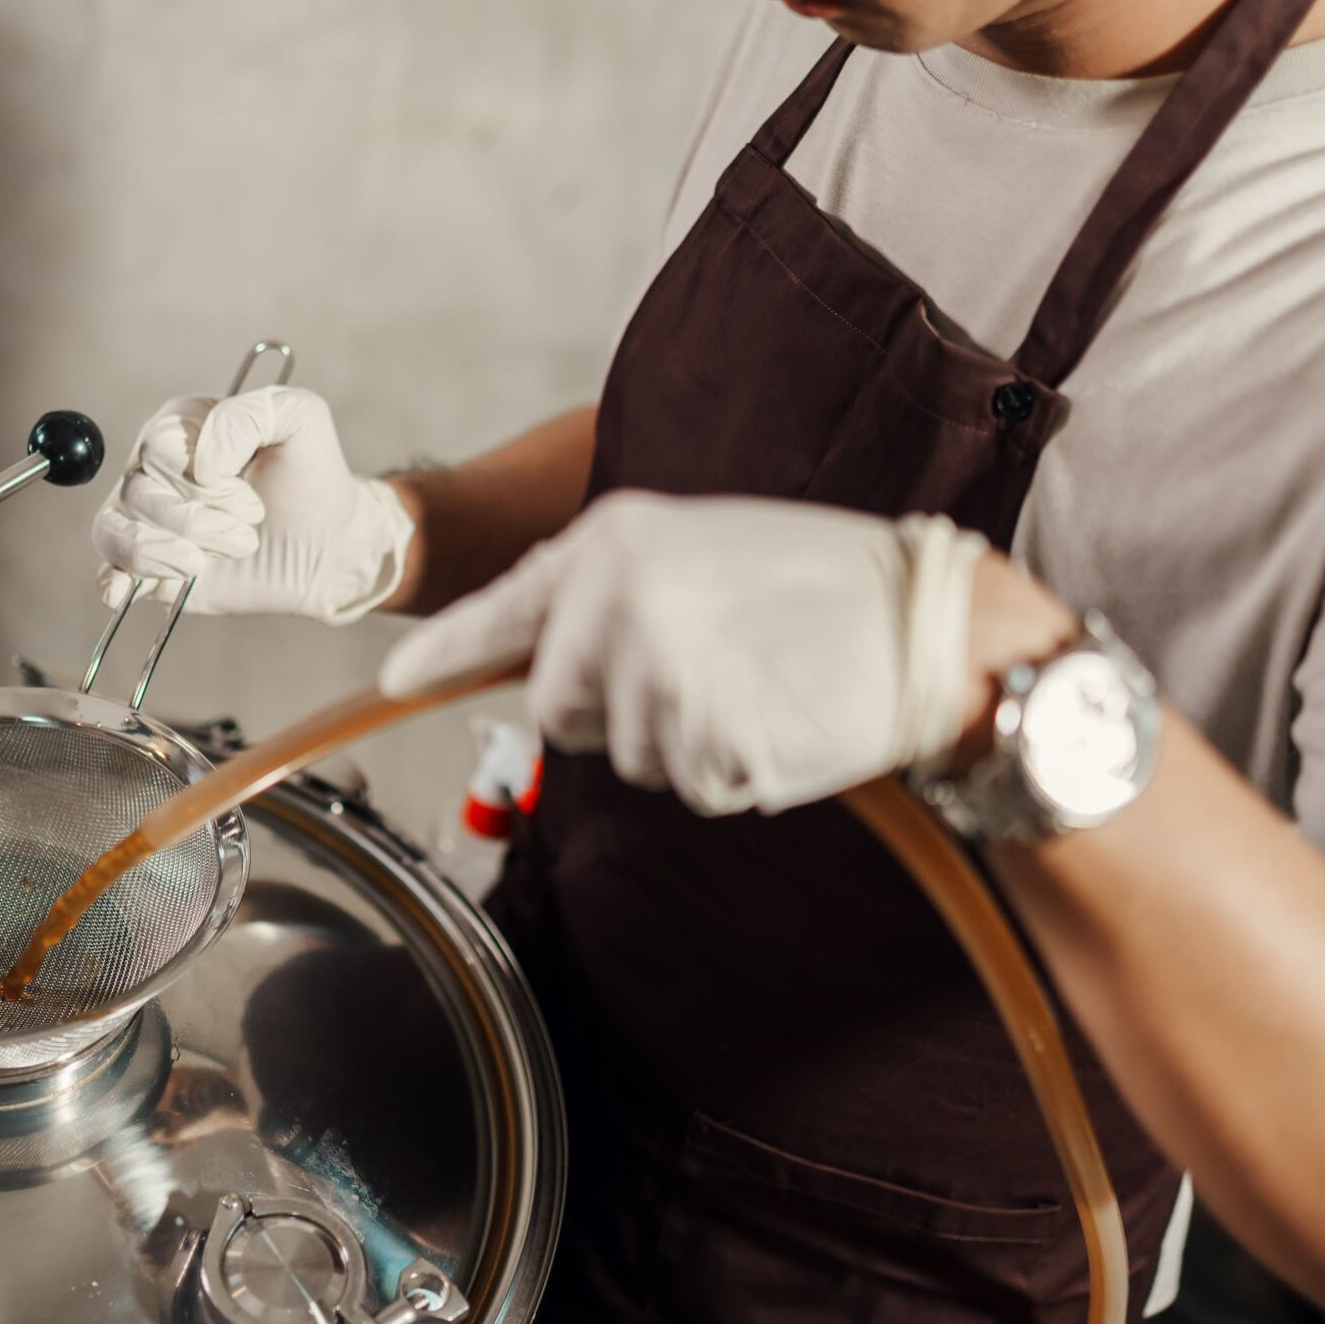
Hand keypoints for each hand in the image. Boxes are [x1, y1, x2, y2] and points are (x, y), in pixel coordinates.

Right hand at [91, 384, 415, 621]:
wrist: (329, 545)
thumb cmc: (312, 476)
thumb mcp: (299, 416)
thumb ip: (249, 414)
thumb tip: (200, 463)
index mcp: (182, 425)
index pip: (158, 449)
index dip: (203, 484)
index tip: (251, 504)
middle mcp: (155, 469)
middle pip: (138, 493)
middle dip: (197, 522)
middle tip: (245, 534)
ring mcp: (149, 519)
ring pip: (115, 531)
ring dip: (165, 553)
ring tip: (206, 564)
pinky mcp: (152, 566)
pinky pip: (109, 570)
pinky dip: (114, 581)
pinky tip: (125, 593)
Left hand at [379, 492, 989, 815]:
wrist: (931, 622)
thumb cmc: (823, 586)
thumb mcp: (700, 551)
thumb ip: (613, 594)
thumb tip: (542, 660)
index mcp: (614, 540)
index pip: (506, 608)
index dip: (446, 653)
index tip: (393, 684)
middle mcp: (618, 597)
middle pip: (556, 706)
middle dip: (612, 714)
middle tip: (702, 675)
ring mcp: (655, 665)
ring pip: (624, 754)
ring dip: (679, 743)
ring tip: (753, 684)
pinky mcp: (696, 730)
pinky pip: (682, 783)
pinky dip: (724, 769)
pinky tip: (774, 715)